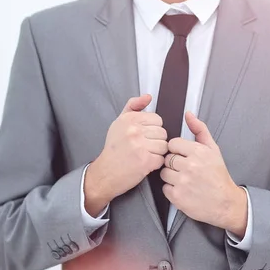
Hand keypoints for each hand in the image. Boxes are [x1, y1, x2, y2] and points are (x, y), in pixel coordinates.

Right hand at [84, 94, 166, 214]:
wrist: (105, 172)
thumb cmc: (114, 148)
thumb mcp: (119, 122)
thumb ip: (134, 106)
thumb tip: (148, 97)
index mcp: (130, 119)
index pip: (157, 119)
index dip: (152, 129)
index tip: (143, 135)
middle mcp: (134, 131)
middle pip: (162, 133)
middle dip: (155, 141)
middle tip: (143, 147)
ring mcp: (140, 146)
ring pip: (164, 146)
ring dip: (157, 153)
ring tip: (144, 154)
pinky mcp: (145, 161)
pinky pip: (161, 159)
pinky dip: (155, 163)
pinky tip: (145, 163)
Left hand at [160, 111, 247, 235]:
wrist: (225, 203)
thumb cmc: (218, 175)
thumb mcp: (213, 149)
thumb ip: (199, 129)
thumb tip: (188, 114)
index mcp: (198, 151)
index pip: (173, 144)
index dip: (177, 151)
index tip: (184, 156)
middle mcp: (190, 166)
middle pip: (167, 158)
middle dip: (174, 164)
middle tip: (185, 169)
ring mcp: (183, 182)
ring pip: (164, 173)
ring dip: (171, 177)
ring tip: (184, 179)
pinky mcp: (178, 197)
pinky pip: (164, 188)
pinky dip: (171, 190)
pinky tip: (183, 190)